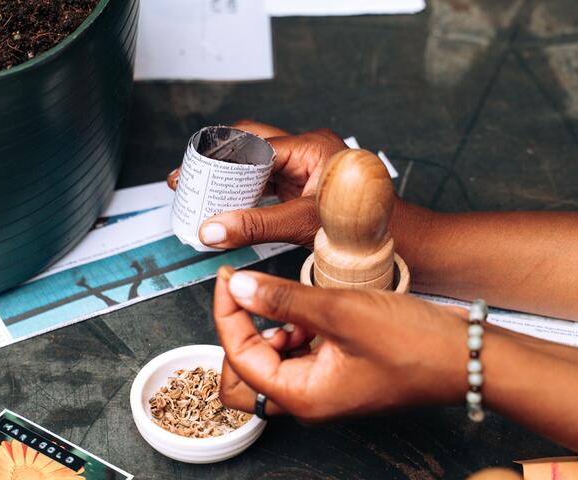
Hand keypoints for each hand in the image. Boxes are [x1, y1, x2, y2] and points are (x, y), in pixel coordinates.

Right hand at [167, 121, 349, 248]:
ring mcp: (301, 165)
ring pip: (254, 162)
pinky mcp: (298, 183)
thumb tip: (213, 230)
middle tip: (188, 176)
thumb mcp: (302, 224)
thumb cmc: (360, 225)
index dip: (220, 161)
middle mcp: (305, 150)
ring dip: (227, 176)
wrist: (388, 238)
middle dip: (217, 159)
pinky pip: (262, 180)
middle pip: (249, 142)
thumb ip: (256, 227)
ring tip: (199, 191)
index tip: (192, 175)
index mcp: (311, 147)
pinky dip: (242, 192)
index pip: (254, 147)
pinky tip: (224, 204)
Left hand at [213, 266, 468, 422]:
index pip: (239, 358)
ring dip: (266, 332)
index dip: (227, 314)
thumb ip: (283, 299)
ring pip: (269, 365)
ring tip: (287, 304)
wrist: (469, 355)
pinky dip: (292, 334)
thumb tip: (238, 287)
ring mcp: (322, 390)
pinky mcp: (336, 375)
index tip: (228, 278)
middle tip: (247, 296)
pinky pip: (296, 358)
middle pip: (244, 377)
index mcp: (303, 397)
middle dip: (238, 335)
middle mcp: (308, 401)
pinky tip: (310, 314)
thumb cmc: (415, 343)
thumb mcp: (341, 311)